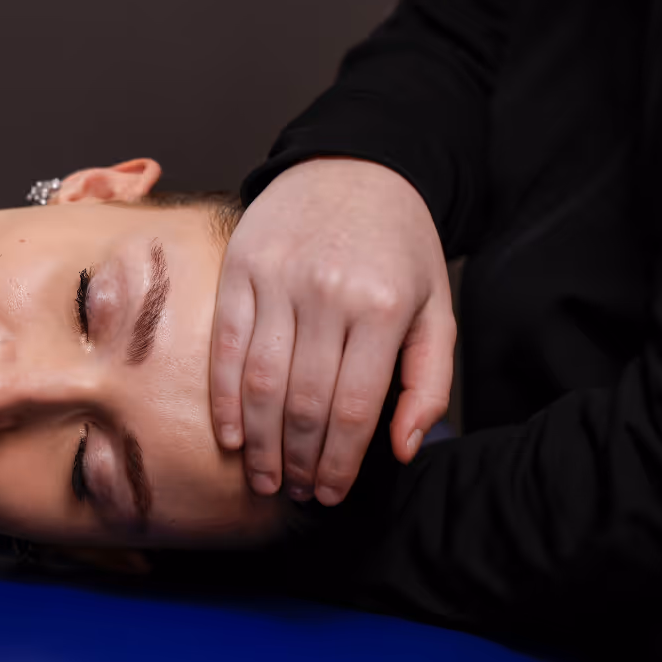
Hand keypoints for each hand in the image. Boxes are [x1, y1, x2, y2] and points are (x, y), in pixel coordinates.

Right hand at [210, 157, 455, 504]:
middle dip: (297, 461)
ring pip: (260, 381)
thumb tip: (401, 451)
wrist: (352, 167)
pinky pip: (225, 345)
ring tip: (263, 476)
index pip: (354, 409)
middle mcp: (328, 293)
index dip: (339, 464)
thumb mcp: (436, 307)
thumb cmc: (397, 245)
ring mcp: (278, 279)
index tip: (329, 494)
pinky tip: (231, 434)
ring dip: (259, 441)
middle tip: (294, 492)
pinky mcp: (240, 268)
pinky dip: (224, 397)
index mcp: (383, 306)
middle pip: (304, 403)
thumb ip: (428, 382)